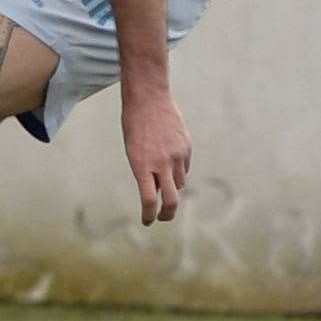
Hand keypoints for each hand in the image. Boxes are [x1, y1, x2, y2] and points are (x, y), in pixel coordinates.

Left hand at [122, 87, 190, 224]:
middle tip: (162, 218)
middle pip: (170, 200)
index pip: (149, 200)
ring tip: (161, 178)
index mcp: (141, 165)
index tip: (147, 221)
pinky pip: (184, 168)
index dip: (149, 215)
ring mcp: (177, 156)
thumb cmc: (134, 125)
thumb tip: (156, 192)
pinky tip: (169, 161)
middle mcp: (161, 163)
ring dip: (171, 187)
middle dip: (167, 214)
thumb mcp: (133, 150)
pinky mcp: (187, 148)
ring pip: (179, 184)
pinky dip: (178, 171)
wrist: (148, 99)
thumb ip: (145, 172)